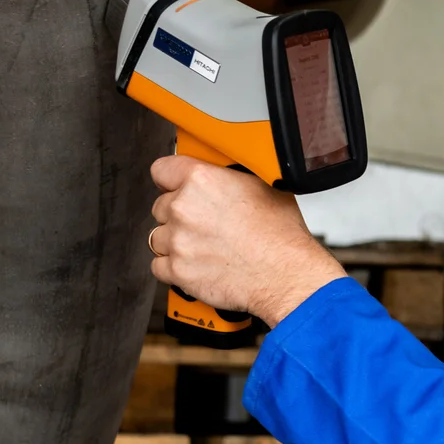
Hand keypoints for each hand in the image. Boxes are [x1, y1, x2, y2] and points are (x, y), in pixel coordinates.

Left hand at [148, 156, 344, 326]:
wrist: (284, 274)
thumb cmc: (280, 236)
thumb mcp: (262, 186)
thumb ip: (229, 179)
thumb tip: (223, 178)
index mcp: (202, 181)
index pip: (162, 170)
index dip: (170, 179)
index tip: (173, 185)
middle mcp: (184, 208)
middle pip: (161, 206)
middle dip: (179, 214)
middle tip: (204, 223)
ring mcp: (178, 241)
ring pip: (159, 237)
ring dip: (176, 242)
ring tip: (203, 246)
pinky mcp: (177, 270)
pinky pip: (159, 266)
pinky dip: (174, 267)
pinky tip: (196, 264)